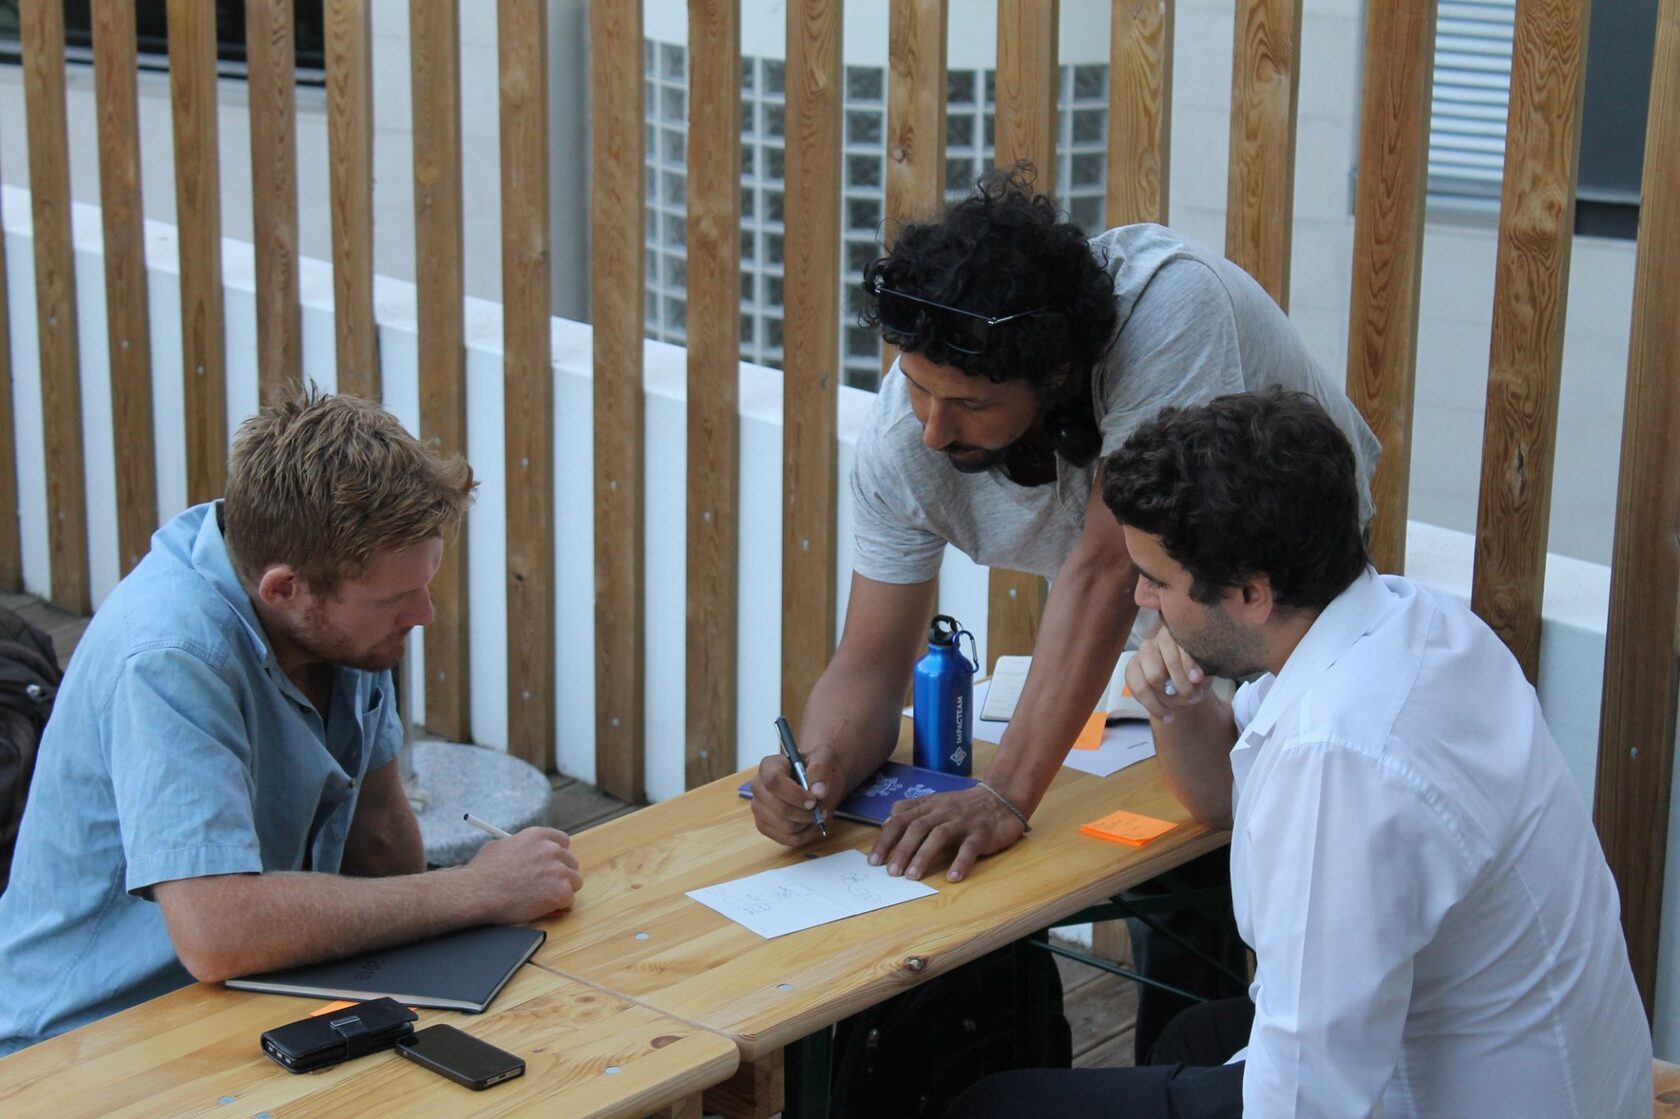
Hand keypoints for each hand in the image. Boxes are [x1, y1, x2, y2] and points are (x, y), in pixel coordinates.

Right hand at [466, 827, 582, 921]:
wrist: (476, 893)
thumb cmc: (482, 873)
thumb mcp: (499, 847)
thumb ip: (518, 847)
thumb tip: (523, 852)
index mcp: (538, 836)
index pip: (562, 842)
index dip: (557, 856)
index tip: (552, 865)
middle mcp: (551, 849)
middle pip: (571, 862)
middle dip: (560, 875)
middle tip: (546, 886)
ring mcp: (558, 870)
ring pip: (573, 882)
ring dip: (560, 891)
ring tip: (541, 899)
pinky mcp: (561, 891)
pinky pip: (569, 900)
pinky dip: (557, 907)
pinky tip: (542, 908)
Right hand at [749, 750, 840, 846]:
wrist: (815, 778)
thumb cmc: (815, 767)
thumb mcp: (823, 758)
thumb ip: (821, 771)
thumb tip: (818, 791)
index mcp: (769, 766)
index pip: (773, 781)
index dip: (794, 794)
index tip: (813, 800)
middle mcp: (759, 787)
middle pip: (779, 808)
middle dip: (806, 813)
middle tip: (822, 808)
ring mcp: (759, 808)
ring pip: (785, 826)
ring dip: (807, 824)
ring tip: (818, 814)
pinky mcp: (765, 825)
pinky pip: (786, 839)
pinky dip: (805, 835)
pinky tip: (811, 823)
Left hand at [869, 785, 1025, 882]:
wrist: (1001, 800)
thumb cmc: (964, 806)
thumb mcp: (935, 803)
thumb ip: (912, 810)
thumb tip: (887, 822)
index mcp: (929, 805)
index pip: (901, 818)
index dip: (886, 839)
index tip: (874, 860)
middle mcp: (943, 811)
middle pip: (917, 827)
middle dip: (901, 850)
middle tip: (891, 873)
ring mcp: (962, 821)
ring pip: (939, 836)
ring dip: (923, 856)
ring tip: (913, 877)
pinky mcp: (982, 833)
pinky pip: (969, 847)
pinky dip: (960, 862)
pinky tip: (952, 877)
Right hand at [1125, 627, 1211, 722]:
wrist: (1183, 689)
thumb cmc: (1196, 676)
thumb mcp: (1206, 672)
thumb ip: (1204, 671)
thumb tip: (1198, 677)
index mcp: (1180, 633)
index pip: (1180, 643)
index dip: (1189, 662)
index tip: (1198, 679)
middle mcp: (1160, 638)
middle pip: (1168, 661)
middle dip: (1182, 684)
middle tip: (1192, 698)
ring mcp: (1143, 652)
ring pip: (1153, 677)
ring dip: (1168, 697)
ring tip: (1179, 707)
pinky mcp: (1131, 668)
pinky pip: (1138, 689)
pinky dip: (1153, 706)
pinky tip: (1166, 716)